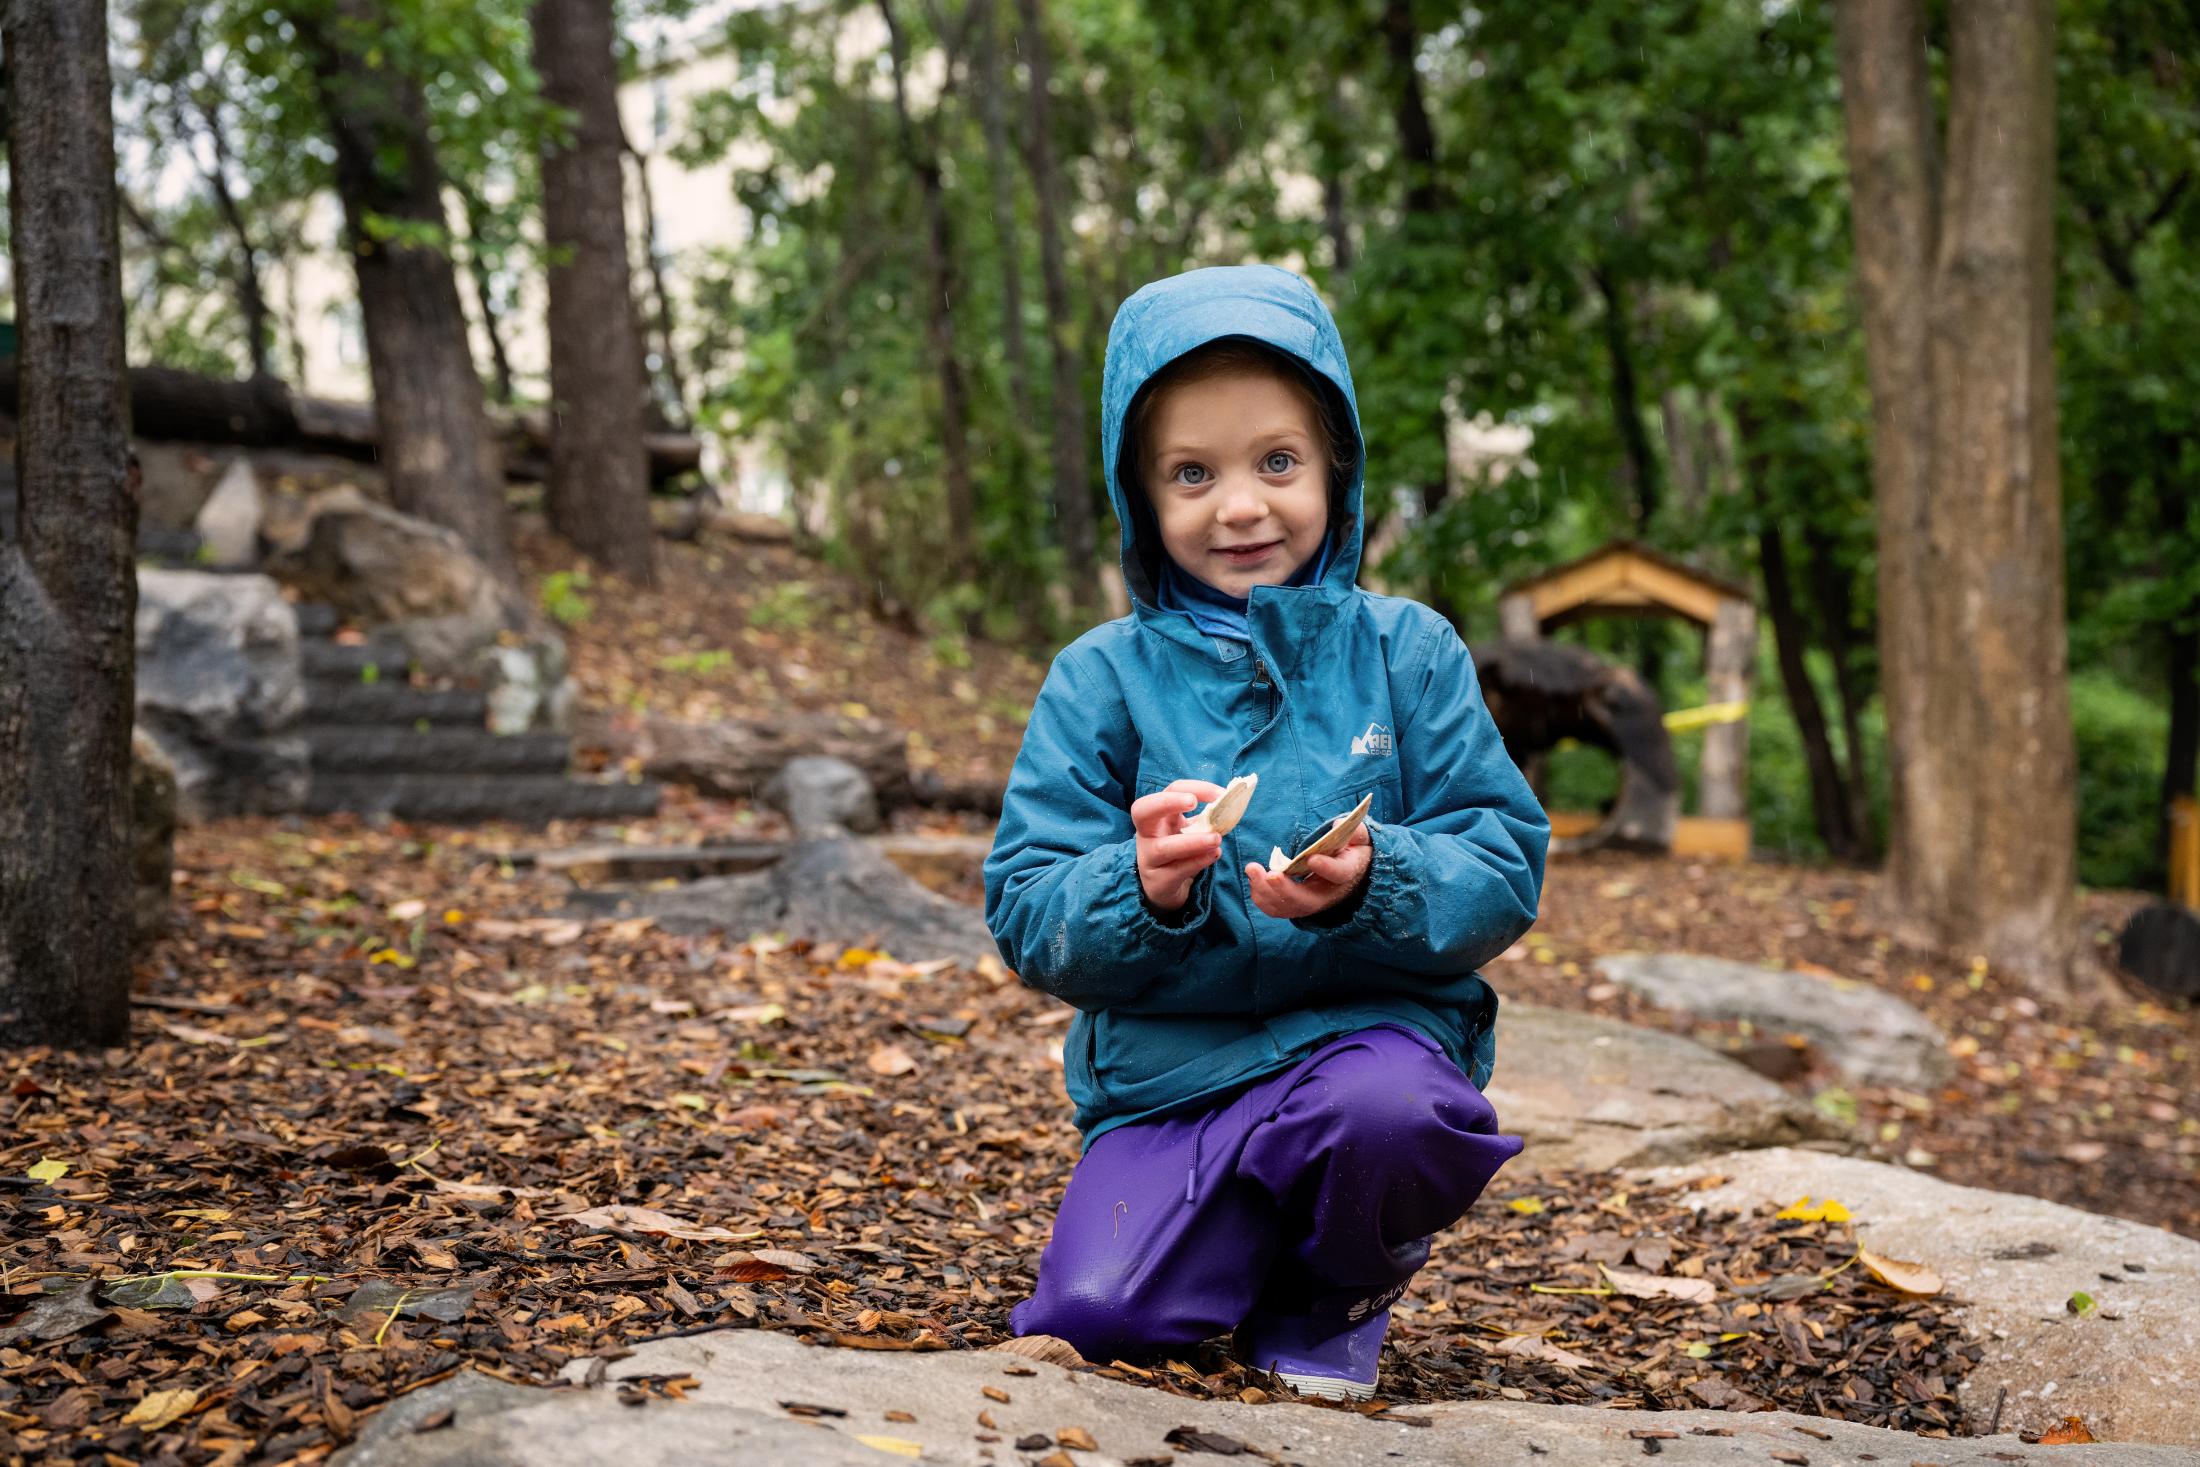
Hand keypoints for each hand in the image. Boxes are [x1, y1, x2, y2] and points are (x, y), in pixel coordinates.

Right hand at [1132, 779, 1225, 912]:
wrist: (1165, 886)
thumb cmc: (1179, 851)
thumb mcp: (1190, 830)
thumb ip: (1207, 819)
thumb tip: (1231, 806)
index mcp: (1158, 815)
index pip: (1170, 791)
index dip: (1193, 788)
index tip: (1220, 794)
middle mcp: (1147, 833)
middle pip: (1142, 810)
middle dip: (1167, 802)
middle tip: (1192, 803)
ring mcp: (1149, 857)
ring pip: (1163, 847)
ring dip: (1192, 841)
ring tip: (1216, 839)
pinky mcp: (1158, 880)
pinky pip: (1177, 870)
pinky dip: (1197, 861)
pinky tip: (1214, 855)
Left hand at [1246, 820, 1371, 919]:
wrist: (1350, 873)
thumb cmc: (1351, 851)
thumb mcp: (1360, 839)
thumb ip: (1354, 831)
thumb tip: (1337, 825)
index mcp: (1347, 873)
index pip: (1339, 874)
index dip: (1327, 868)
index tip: (1312, 858)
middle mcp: (1328, 894)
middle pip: (1306, 901)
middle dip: (1285, 889)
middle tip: (1269, 874)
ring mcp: (1311, 903)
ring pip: (1288, 907)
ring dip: (1267, 893)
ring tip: (1253, 869)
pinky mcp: (1296, 905)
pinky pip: (1277, 909)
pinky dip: (1262, 898)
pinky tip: (1253, 879)